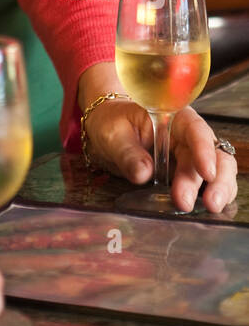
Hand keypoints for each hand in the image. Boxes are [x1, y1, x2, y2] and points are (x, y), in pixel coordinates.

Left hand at [84, 98, 237, 212]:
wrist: (106, 128)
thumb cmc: (110, 123)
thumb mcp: (112, 134)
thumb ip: (127, 152)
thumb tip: (144, 173)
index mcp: (172, 116)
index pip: (195, 129)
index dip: (204, 150)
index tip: (207, 172)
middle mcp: (187, 136)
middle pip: (214, 153)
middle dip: (216, 179)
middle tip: (209, 202)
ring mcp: (189, 155)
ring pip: (218, 170)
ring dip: (219, 189)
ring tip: (211, 208)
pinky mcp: (186, 173)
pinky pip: (207, 184)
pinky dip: (210, 195)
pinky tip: (207, 208)